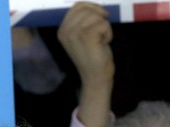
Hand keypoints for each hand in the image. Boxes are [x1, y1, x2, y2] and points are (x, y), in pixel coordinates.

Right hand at [57, 2, 114, 126]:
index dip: (93, 7)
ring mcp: (74, 33)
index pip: (77, 6)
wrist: (95, 76)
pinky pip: (103, 24)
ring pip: (96, 16)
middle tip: (100, 34)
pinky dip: (108, 33)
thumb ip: (82, 22)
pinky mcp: (86, 36)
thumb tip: (94, 7)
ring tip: (101, 40)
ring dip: (104, 27)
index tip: (102, 16)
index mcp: (62, 30)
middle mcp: (65, 30)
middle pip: (87, 9)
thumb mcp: (82, 36)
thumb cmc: (92, 56)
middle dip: (99, 19)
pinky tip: (103, 44)